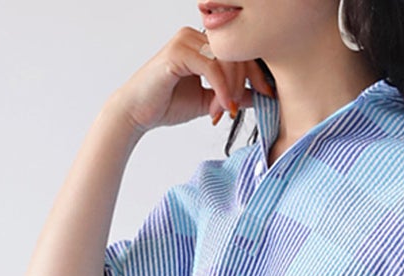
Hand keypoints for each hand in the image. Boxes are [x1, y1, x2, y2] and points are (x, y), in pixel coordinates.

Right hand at [109, 28, 274, 135]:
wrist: (137, 113)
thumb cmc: (166, 104)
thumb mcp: (209, 100)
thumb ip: (232, 94)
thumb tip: (258, 95)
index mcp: (203, 42)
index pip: (239, 50)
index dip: (255, 72)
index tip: (267, 94)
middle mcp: (195, 35)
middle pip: (236, 52)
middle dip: (246, 82)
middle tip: (242, 109)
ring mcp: (185, 40)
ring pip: (226, 60)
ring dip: (231, 90)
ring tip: (227, 112)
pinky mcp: (178, 51)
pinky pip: (211, 68)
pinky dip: (221, 90)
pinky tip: (223, 108)